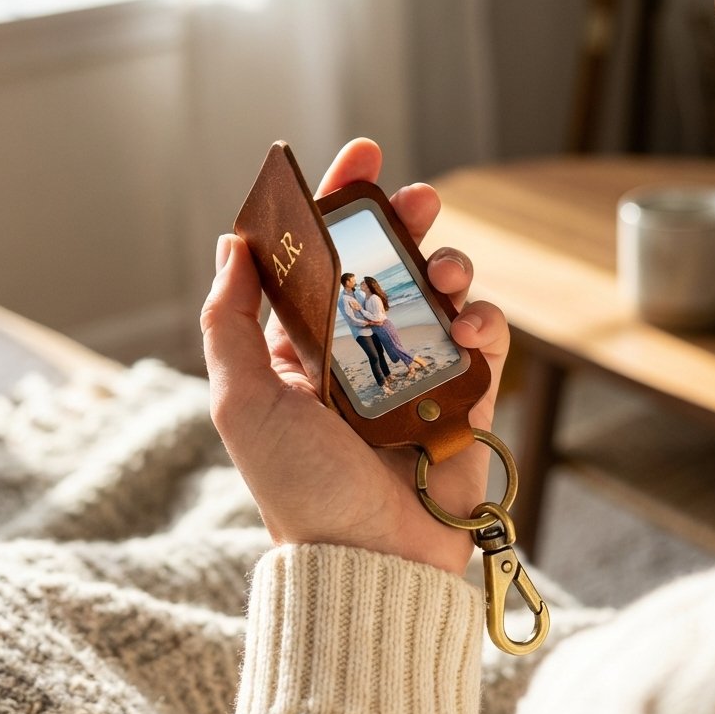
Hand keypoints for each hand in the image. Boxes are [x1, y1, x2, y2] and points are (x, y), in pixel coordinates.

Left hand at [201, 138, 509, 574]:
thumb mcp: (242, 400)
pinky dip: (485, 323)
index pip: (323, 259)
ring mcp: (417, 373)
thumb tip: (234, 244)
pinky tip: (470, 328)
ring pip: (442, 293)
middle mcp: (362, 352)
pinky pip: (484, 342)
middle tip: (420, 200)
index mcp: (305, 347)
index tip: (364, 154)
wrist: (371, 559)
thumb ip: (230, 321)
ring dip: (450, 265)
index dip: (340, 203)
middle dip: (406, 222)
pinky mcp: (464, 398)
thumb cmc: (299, 486)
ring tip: (447, 271)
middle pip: (390, 264)